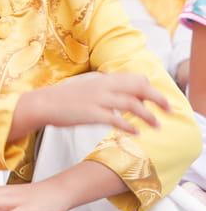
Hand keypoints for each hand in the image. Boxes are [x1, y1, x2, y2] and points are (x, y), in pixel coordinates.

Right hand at [13, 72, 171, 138]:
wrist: (42, 103)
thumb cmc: (64, 98)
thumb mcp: (88, 88)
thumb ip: (106, 89)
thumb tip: (123, 97)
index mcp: (103, 79)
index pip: (135, 78)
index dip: (150, 88)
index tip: (157, 99)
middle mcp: (103, 86)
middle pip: (138, 87)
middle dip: (157, 99)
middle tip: (168, 110)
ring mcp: (97, 99)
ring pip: (132, 104)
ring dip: (148, 115)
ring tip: (157, 125)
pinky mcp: (91, 114)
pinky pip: (116, 119)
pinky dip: (129, 126)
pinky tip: (135, 132)